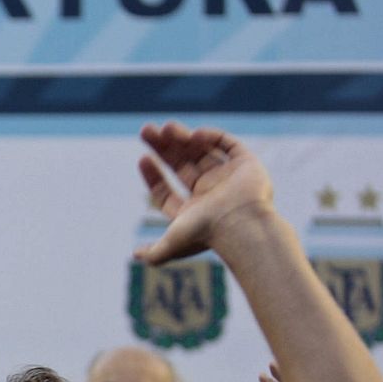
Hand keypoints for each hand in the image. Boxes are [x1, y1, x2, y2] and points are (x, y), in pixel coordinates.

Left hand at [132, 122, 274, 264]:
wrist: (241, 224)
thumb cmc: (205, 234)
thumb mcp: (171, 246)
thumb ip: (153, 253)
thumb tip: (136, 255)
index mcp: (192, 212)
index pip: (167, 191)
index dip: (153, 175)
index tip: (143, 159)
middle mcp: (209, 194)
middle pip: (181, 165)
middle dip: (163, 148)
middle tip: (146, 130)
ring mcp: (229, 178)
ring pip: (201, 152)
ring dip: (182, 137)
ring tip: (166, 126)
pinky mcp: (247, 164)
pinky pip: (227, 144)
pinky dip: (211, 136)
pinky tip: (194, 134)